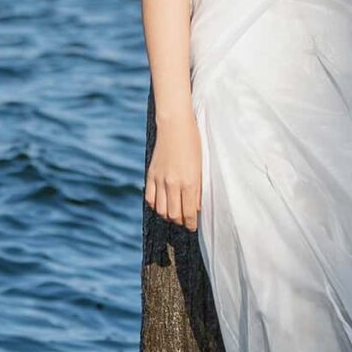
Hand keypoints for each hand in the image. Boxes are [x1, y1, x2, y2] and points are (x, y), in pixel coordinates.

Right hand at [145, 113, 202, 230]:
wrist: (174, 125)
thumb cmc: (193, 143)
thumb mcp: (201, 167)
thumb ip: (198, 189)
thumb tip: (196, 208)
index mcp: (189, 182)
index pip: (188, 213)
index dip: (191, 224)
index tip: (192, 226)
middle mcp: (172, 183)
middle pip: (173, 215)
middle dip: (180, 221)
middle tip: (185, 221)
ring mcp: (159, 179)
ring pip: (160, 210)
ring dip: (168, 215)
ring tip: (174, 213)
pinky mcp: (150, 174)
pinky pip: (149, 198)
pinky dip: (155, 205)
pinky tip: (161, 203)